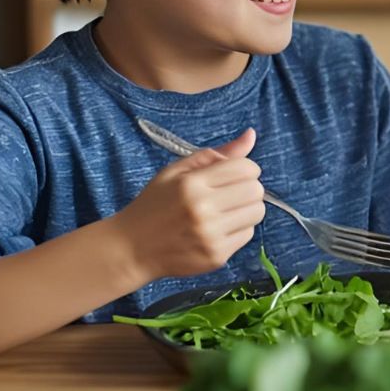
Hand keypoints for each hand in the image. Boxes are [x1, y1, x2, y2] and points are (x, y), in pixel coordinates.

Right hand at [113, 129, 266, 281]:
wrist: (132, 249)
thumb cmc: (154, 205)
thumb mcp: (176, 171)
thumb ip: (216, 154)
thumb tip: (251, 134)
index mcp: (192, 184)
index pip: (246, 168)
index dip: (245, 169)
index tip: (232, 176)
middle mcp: (202, 209)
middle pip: (256, 191)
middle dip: (248, 189)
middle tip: (229, 194)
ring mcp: (210, 235)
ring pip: (257, 213)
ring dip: (245, 209)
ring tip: (224, 211)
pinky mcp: (216, 256)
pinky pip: (248, 234)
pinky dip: (238, 229)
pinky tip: (217, 229)